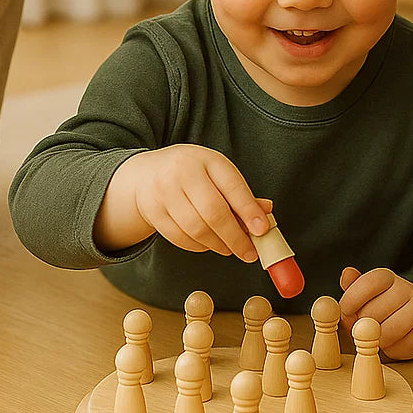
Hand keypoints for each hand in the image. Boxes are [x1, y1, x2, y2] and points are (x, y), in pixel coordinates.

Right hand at [93, 144, 270, 259]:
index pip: (232, 187)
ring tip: (229, 248)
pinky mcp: (153, 212)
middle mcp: (182, 173)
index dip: (249, 211)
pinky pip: (180, 238)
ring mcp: (164, 192)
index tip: (262, 230)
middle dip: (235, 238)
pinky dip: (199, 247)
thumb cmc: (192, 173)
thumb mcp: (217, 173)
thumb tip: (266, 212)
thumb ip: (241, 194)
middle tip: (249, 252)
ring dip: (218, 245)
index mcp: (207, 160)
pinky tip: (208, 244)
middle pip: (213, 213)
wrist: (146, 173)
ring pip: (196, 229)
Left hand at [338, 266, 412, 359]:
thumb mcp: (365, 293)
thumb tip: (347, 274)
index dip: (351, 301)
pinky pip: (405, 346)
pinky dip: (394, 351)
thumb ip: (352, 287)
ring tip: (376, 339)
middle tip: (361, 330)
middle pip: (374, 312)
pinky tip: (392, 344)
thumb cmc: (382, 305)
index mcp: (386, 277)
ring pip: (390, 331)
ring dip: (378, 341)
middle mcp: (406, 289)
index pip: (367, 284)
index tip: (346, 313)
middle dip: (362, 326)